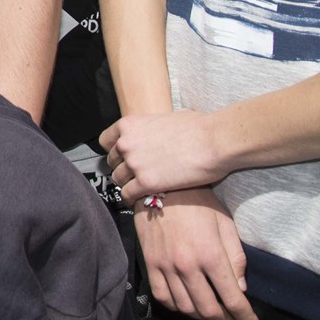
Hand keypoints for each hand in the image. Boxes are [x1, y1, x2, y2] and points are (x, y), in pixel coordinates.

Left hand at [100, 110, 226, 198]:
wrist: (213, 141)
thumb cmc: (198, 127)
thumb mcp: (168, 118)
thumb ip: (155, 127)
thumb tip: (161, 129)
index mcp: (130, 125)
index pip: (106, 141)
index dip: (114, 151)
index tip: (121, 158)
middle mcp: (126, 143)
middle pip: (112, 162)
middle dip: (122, 169)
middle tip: (134, 175)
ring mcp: (134, 164)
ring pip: (118, 180)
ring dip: (127, 185)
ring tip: (137, 189)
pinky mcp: (146, 183)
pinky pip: (128, 195)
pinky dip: (130, 199)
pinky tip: (137, 202)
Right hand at [130, 186, 259, 319]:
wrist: (161, 186)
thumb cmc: (198, 201)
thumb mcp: (226, 223)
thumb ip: (236, 258)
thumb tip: (241, 288)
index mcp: (211, 255)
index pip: (233, 299)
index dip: (246, 318)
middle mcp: (188, 266)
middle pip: (209, 310)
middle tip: (232, 317)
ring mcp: (166, 267)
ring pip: (186, 308)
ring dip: (202, 315)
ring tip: (211, 310)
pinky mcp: (150, 264)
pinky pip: (163, 297)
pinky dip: (177, 306)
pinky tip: (186, 301)